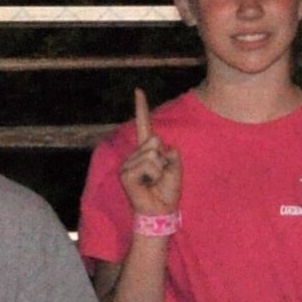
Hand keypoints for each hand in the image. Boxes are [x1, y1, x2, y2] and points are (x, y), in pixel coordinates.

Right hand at [119, 89, 182, 218]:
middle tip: (160, 176)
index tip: (138, 90)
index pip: (144, 125)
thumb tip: (161, 148)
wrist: (161, 210)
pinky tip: (147, 184)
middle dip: (164, 158)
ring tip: (154, 181)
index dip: (141, 108)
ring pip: (152, 154)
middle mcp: (136, 154)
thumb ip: (172, 154)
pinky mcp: (126, 173)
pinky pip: (148, 165)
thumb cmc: (168, 191)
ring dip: (160, 170)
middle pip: (154, 140)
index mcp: (147, 150)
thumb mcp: (176, 168)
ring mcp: (129, 164)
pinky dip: (154, 175)